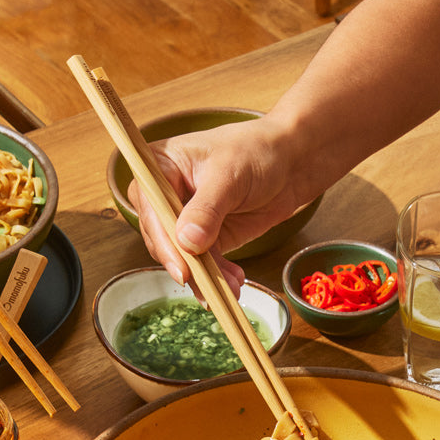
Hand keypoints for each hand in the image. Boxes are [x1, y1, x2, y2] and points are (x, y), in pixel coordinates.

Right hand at [129, 118, 304, 294]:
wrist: (288, 164)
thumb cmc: (255, 151)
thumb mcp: (229, 175)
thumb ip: (207, 209)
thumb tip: (187, 241)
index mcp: (159, 166)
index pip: (151, 208)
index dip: (164, 240)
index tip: (182, 268)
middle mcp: (166, 194)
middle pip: (163, 237)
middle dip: (187, 264)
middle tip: (209, 285)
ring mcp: (185, 218)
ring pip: (184, 257)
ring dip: (206, 277)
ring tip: (229, 289)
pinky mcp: (206, 238)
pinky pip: (205, 264)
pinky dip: (219, 277)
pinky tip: (235, 282)